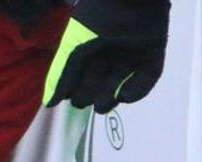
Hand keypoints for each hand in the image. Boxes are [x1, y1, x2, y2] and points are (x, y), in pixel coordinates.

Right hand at [43, 0, 170, 113]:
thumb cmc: (98, 17)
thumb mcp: (73, 46)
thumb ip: (61, 74)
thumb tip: (49, 104)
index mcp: (89, 50)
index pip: (80, 80)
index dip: (75, 92)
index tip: (69, 98)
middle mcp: (109, 55)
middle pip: (98, 86)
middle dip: (90, 97)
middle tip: (86, 99)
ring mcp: (131, 56)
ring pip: (120, 86)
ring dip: (110, 99)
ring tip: (102, 102)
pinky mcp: (151, 56)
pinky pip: (146, 81)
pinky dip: (136, 93)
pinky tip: (123, 95)